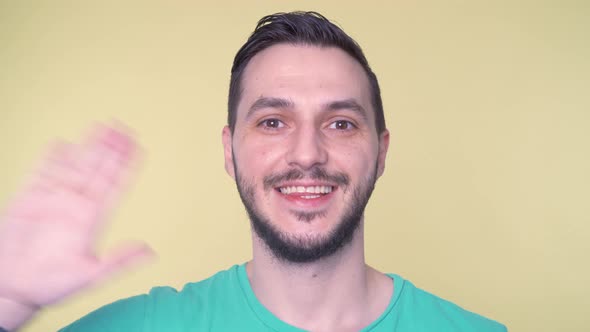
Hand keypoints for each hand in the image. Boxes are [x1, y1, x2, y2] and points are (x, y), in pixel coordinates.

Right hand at [0, 125, 152, 326]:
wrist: (11, 290)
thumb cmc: (50, 286)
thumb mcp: (91, 275)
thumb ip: (119, 260)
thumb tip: (149, 251)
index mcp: (92, 220)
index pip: (115, 186)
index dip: (127, 166)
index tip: (138, 147)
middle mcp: (76, 206)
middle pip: (97, 169)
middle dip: (110, 148)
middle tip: (122, 127)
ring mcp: (53, 201)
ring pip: (74, 167)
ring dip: (86, 147)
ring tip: (99, 127)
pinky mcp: (28, 200)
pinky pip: (41, 174)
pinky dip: (50, 159)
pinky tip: (61, 144)